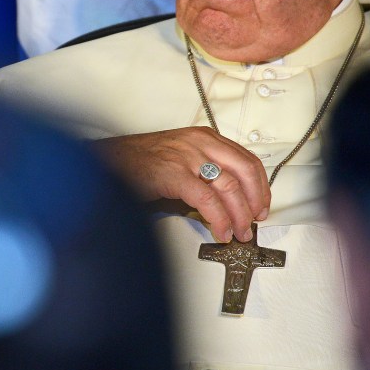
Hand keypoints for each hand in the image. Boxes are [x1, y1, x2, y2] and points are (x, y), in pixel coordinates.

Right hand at [92, 127, 269, 242]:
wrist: (109, 161)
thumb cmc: (139, 162)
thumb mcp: (180, 157)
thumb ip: (204, 169)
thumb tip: (226, 200)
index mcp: (203, 137)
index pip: (246, 159)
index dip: (260, 185)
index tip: (261, 204)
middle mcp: (199, 142)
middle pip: (245, 171)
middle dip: (255, 201)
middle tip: (253, 221)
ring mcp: (187, 157)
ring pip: (230, 187)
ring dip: (239, 215)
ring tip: (238, 232)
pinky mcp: (174, 174)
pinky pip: (207, 200)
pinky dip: (219, 219)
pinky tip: (219, 231)